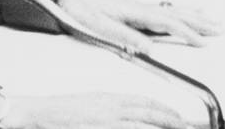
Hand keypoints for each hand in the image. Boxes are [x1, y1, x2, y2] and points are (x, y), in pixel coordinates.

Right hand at [0, 92, 190, 128]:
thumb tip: (128, 114)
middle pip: (147, 112)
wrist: (38, 113)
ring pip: (141, 123)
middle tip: (185, 125)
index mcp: (108, 98)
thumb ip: (110, 108)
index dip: (163, 108)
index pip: (143, 101)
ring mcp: (105, 120)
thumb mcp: (90, 103)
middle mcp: (110, 108)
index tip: (176, 115)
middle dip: (170, 119)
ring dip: (159, 126)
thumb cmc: (61, 110)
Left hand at [56, 0, 221, 51]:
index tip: (203, 42)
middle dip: (200, 22)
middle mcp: (141, 7)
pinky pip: (166, 8)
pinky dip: (181, 8)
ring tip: (212, 18)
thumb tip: (148, 48)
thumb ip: (125, 37)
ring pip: (174, 10)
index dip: (187, 33)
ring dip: (194, 14)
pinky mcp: (137, 8)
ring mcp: (140, 6)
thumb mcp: (101, 27)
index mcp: (136, 12)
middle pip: (177, 14)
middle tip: (220, 28)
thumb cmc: (84, 10)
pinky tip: (186, 8)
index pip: (169, 23)